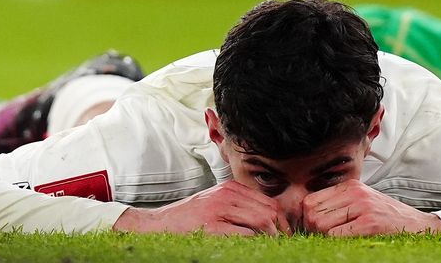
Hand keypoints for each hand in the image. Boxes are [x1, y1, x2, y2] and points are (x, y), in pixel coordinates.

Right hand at [113, 181, 291, 235]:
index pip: (268, 202)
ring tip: (272, 249)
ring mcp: (219, 210)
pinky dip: (254, 245)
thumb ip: (237, 207)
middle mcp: (226, 195)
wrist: (155, 225)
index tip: (285, 235)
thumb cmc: (186, 219)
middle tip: (284, 246)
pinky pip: (244, 237)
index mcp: (229, 188)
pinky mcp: (211, 227)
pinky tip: (254, 252)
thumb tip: (268, 222)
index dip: (282, 221)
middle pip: (269, 211)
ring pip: (261, 222)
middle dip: (282, 231)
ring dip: (271, 239)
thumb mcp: (214, 203)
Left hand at [302, 179, 440, 236]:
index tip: (314, 229)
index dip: (307, 218)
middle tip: (322, 238)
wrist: (418, 226)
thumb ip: (339, 204)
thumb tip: (309, 216)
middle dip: (312, 229)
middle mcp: (355, 193)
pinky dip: (335, 243)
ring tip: (337, 240)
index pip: (310, 200)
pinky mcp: (369, 224)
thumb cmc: (387, 218)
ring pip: (321, 225)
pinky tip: (347, 243)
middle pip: (312, 213)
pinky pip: (336, 236)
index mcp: (350, 186)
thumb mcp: (362, 202)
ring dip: (323, 238)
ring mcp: (362, 207)